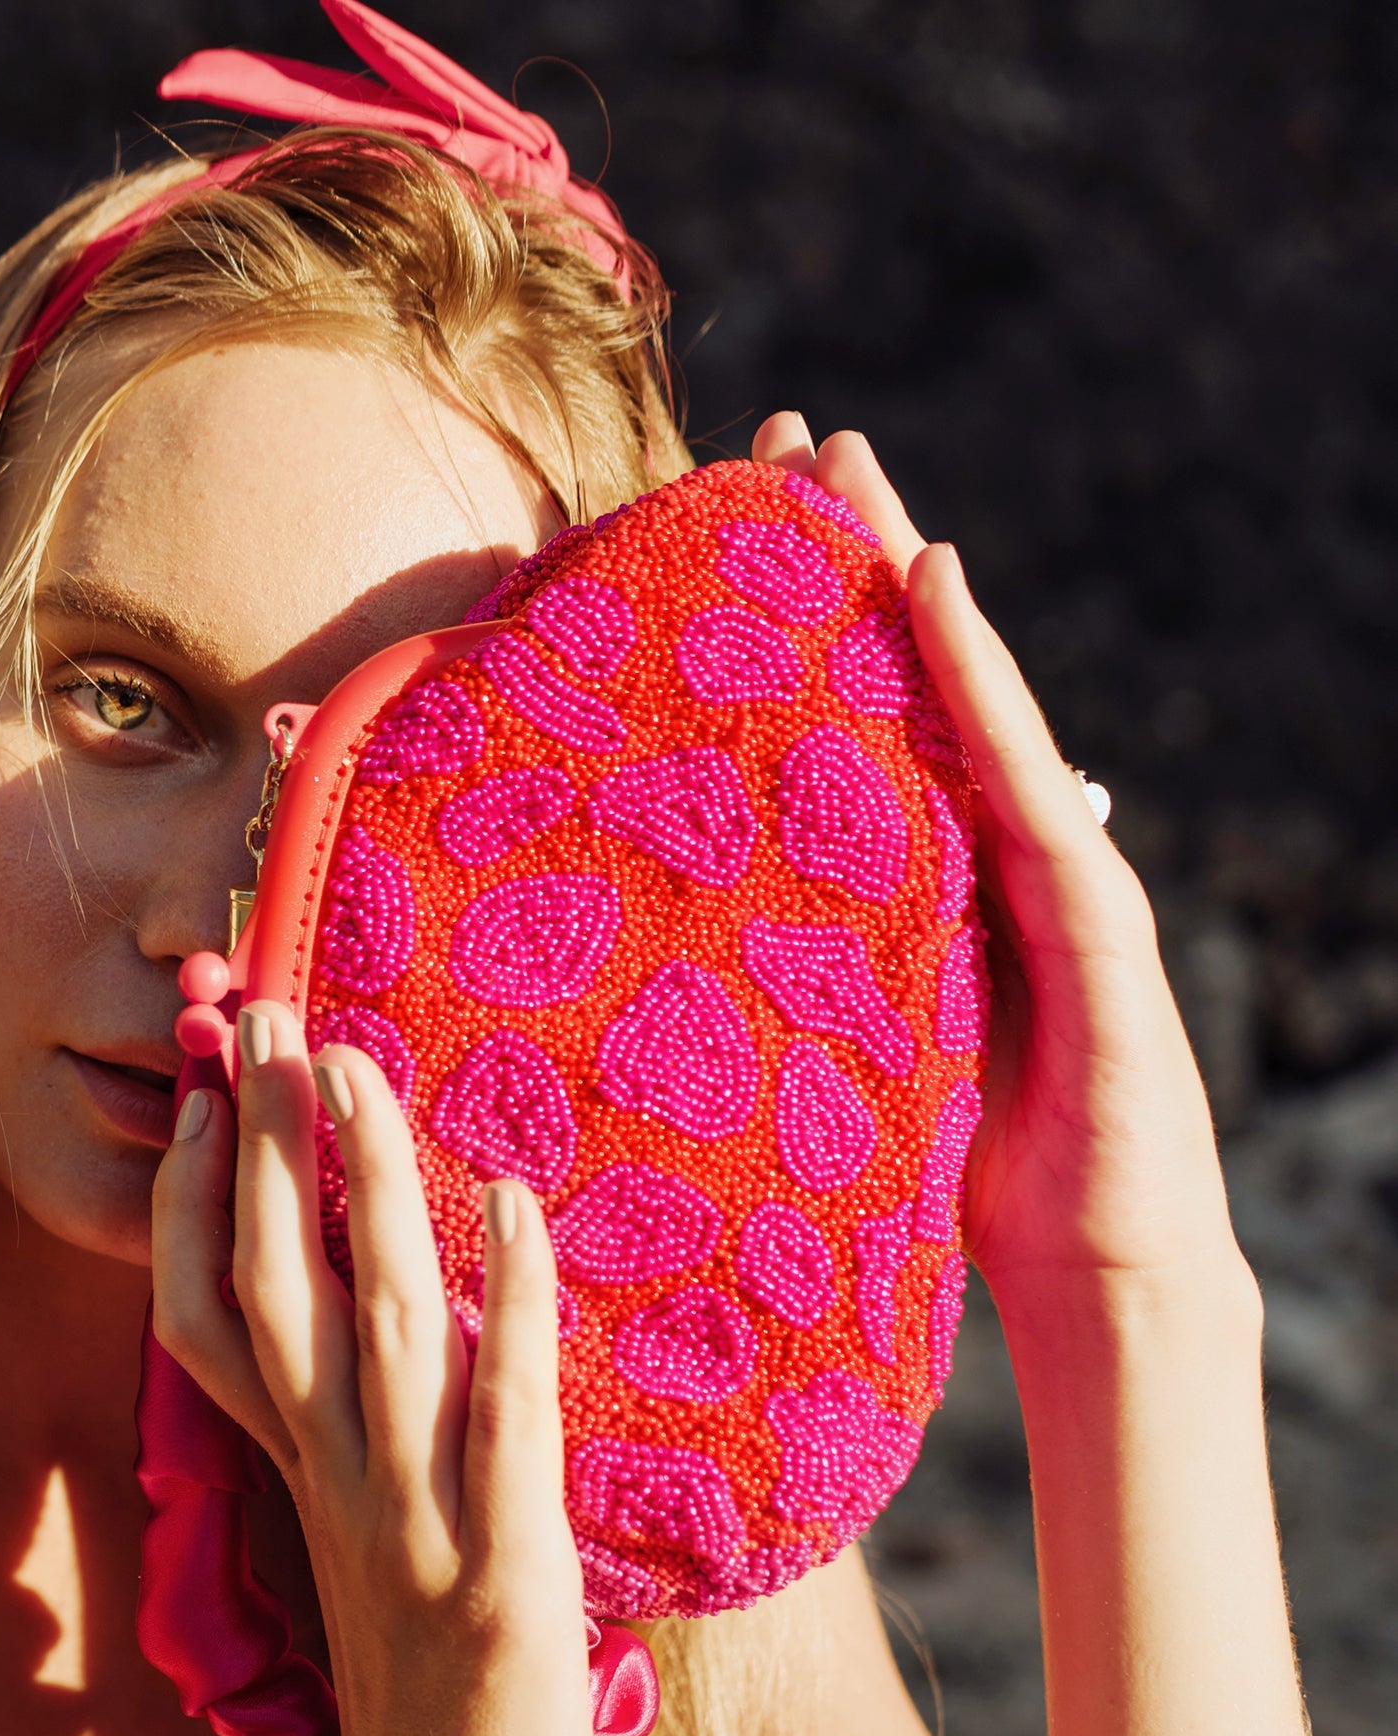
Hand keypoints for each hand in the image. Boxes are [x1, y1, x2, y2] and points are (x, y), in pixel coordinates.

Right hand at [150, 1004, 596, 1735]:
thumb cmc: (410, 1729)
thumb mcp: (362, 1576)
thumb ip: (361, 1468)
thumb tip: (407, 1362)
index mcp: (299, 1490)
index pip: (208, 1326)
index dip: (194, 1209)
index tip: (203, 1104)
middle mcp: (337, 1489)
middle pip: (275, 1292)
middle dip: (265, 1152)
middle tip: (262, 1018)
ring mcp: (414, 1528)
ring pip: (373, 1327)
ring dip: (362, 1190)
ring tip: (360, 1070)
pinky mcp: (505, 1573)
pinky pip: (503, 1417)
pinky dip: (509, 1306)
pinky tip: (516, 1204)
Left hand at [751, 415, 1246, 1322]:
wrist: (1085, 1274)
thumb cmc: (960, 1174)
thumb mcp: (850, 1050)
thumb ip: (794, 973)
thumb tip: (668, 940)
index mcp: (925, 879)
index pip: (861, 724)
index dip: (806, 624)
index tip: (725, 526)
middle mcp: (989, 850)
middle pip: (914, 678)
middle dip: (855, 555)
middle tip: (785, 438)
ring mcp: (1050, 866)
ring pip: (972, 696)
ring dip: (910, 573)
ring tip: (849, 470)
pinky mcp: (1091, 911)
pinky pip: (1018, 776)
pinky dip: (981, 681)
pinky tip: (933, 589)